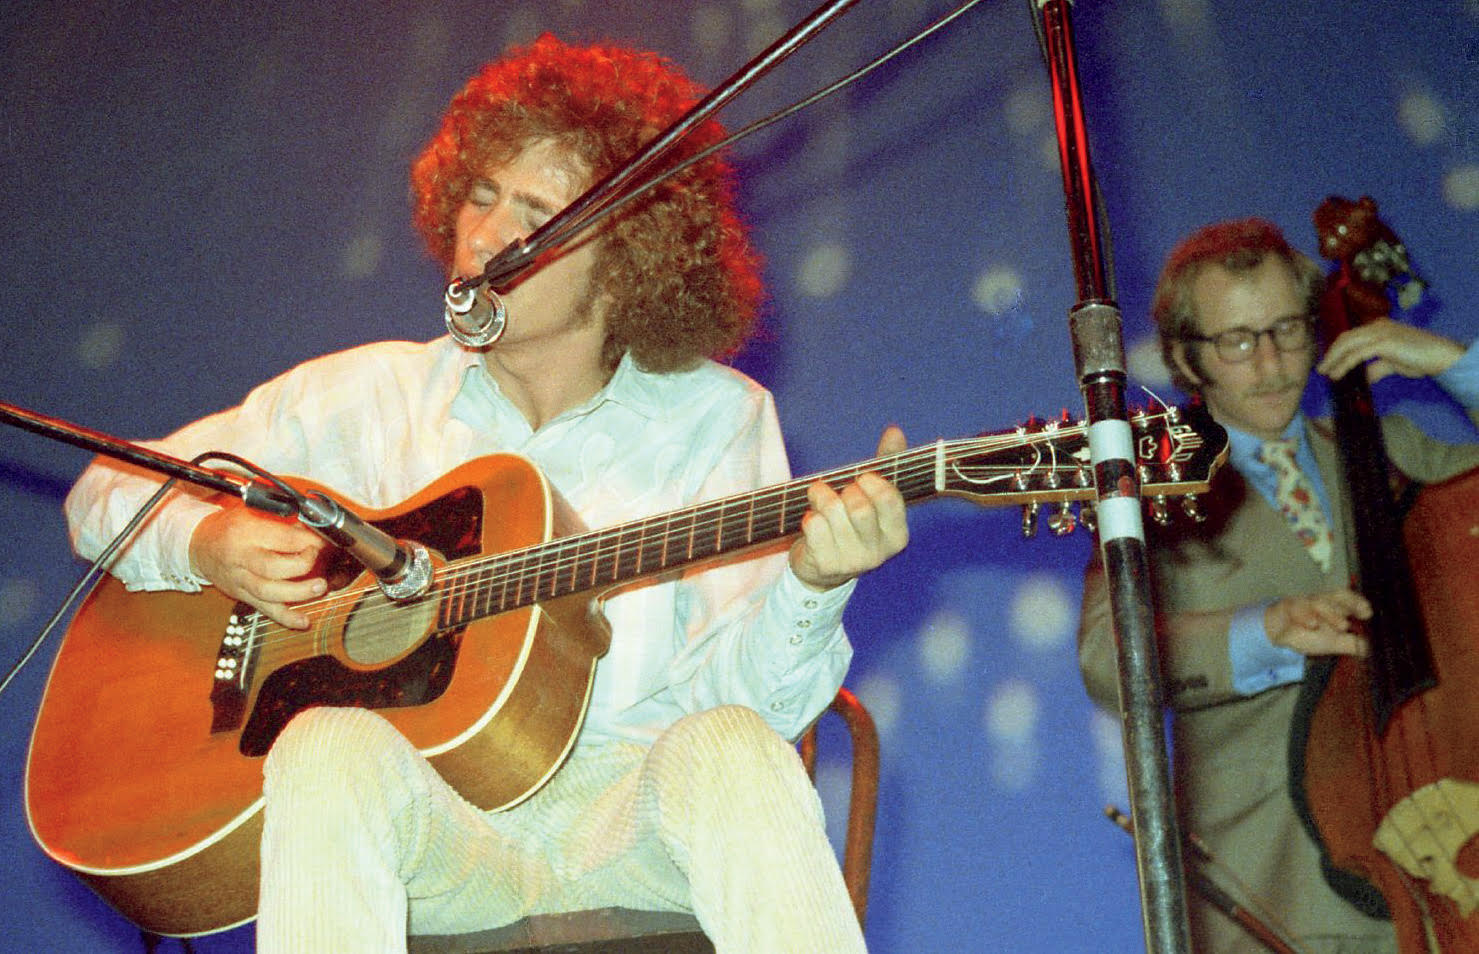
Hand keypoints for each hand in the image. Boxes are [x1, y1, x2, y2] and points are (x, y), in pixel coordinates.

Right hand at [189, 504, 327, 628]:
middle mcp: (241, 557)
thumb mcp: (253, 513)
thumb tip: (314, 531)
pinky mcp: (243, 595)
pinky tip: (303, 621)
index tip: (323, 542)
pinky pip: (265, 610)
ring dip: (298, 592)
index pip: (281, 538)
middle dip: (301, 565)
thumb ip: (282, 522)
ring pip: (268, 592)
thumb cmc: (230, 528)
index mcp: (246, 532)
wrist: (200, 545)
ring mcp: (241, 580)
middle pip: (272, 567)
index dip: (307, 542)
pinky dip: (286, 618)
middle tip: (319, 560)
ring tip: (319, 587)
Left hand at [789, 426, 909, 591]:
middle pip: (859, 506)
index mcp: (896, 535)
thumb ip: (885, 464)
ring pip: (833, 512)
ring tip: (820, 500)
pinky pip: (814, 526)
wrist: (823, 569)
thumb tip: (895, 431)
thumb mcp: (871, 497)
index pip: (890, 499)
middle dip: (843, 490)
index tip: (862, 479)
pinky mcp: (826, 565)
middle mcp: (879, 553)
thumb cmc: (851, 524)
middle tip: (838, 492)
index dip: (872, 482)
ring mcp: (852, 562)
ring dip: (821, 498)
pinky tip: (813, 522)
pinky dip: (809, 517)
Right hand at [1264, 589, 1371, 657]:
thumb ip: (1352, 644)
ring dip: (1331, 612)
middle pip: (1336, 596)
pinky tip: (1312, 624)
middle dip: (1349, 605)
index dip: (1358, 603)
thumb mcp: (1333, 642)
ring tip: (1342, 626)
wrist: (1278, 632)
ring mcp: (1305, 602)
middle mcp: (1321, 601)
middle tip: (1362, 619)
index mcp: (1333, 607)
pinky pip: (1297, 607)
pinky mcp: (1289, 606)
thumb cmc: (1307, 633)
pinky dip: (1305, 615)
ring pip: (1318, 601)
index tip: (1368, 613)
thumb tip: (1372, 649)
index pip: (1349, 599)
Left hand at [1317, 319, 1463, 383]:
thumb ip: (1378, 367)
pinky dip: (1344, 365)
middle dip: (1331, 353)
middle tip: (1321, 368)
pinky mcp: (1383, 343)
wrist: (1439, 355)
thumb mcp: (1394, 363)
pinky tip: (1337, 374)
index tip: (1327, 361)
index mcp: (1379, 327)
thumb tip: (1365, 377)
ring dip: (1333, 359)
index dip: (1337, 348)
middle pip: (1345, 337)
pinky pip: (1356, 355)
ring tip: (1325, 372)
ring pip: (1347, 344)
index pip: (1351, 335)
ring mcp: (1380, 333)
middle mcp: (1377, 326)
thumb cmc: (1420, 358)